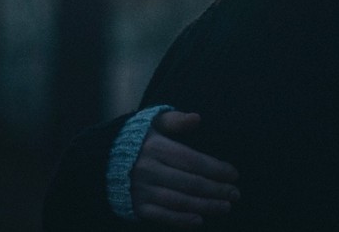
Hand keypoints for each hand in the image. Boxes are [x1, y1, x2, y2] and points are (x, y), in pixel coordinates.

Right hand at [130, 111, 240, 226]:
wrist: (103, 160)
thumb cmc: (137, 139)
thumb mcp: (153, 122)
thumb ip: (176, 120)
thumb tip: (197, 118)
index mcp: (156, 148)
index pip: (192, 160)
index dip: (216, 169)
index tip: (234, 174)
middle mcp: (149, 170)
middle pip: (190, 183)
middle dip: (216, 190)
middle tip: (235, 194)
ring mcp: (142, 190)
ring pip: (180, 201)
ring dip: (206, 206)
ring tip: (225, 207)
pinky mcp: (138, 206)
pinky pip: (163, 216)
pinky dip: (182, 220)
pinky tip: (200, 220)